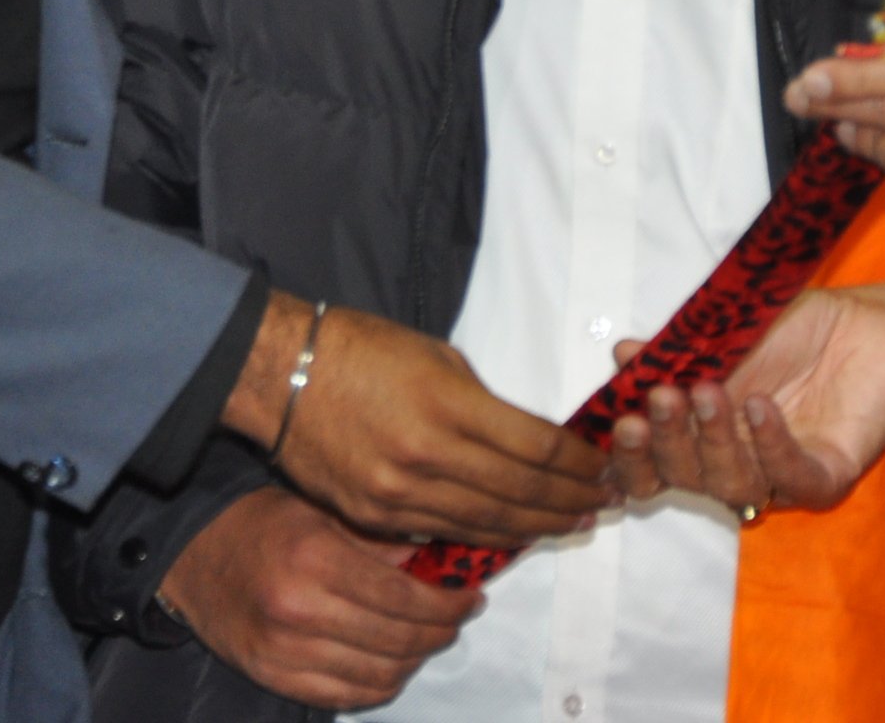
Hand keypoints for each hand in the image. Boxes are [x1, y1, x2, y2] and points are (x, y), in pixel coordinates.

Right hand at [156, 487, 479, 709]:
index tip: (470, 597)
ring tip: (427, 637)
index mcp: (316, 559)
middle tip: (456, 616)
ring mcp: (285, 652)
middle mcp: (300, 611)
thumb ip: (379, 541)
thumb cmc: (258, 522)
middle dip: (440, 631)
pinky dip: (380, 684)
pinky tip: (392, 661)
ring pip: (381, 676)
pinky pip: (347, 696)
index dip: (448, 604)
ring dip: (415, 660)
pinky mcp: (274, 677)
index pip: (405, 598)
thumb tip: (437, 563)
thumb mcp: (321, 511)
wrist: (191, 553)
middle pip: (399, 641)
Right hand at [227, 297, 608, 546]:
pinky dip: (483, 536)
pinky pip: (442, 533)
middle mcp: (426, 456)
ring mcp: (398, 494)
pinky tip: (511, 534)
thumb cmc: (363, 349)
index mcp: (448, 405)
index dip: (578, 463)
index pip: (536, 448)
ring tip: (570, 524)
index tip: (603, 465)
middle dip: (569, 501)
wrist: (281, 372)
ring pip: (486, 523)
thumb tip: (526, 441)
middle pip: (520, 493)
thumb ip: (483, 405)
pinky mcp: (374, 516)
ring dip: (535, 527)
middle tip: (604, 502)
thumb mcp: (438, 357)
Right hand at [607, 288, 884, 513]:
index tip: (620, 420)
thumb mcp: (726, 334)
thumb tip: (624, 353)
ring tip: (708, 391)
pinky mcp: (829, 476)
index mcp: (703, 436)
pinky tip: (759, 407)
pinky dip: (770, 445)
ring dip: (713, 441)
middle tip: (661, 397)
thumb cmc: (797, 329)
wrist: (870, 322)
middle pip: (687, 479)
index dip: (633, 455)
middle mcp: (738, 464)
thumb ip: (679, 351)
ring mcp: (782, 475)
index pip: (656, 467)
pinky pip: (792, 477)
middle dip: (668, 442)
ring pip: (734, 486)